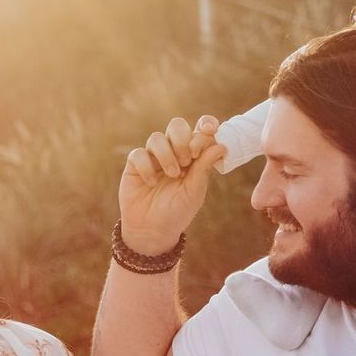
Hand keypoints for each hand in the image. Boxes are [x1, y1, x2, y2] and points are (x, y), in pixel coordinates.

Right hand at [119, 115, 226, 254]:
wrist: (153, 230)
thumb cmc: (178, 211)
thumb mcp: (195, 190)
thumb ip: (204, 166)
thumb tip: (221, 145)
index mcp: (192, 156)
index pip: (199, 130)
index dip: (205, 125)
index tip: (210, 130)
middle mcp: (173, 152)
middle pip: (176, 125)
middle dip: (183, 139)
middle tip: (186, 160)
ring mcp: (153, 157)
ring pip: (157, 137)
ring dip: (166, 155)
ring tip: (172, 175)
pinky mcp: (134, 165)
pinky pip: (139, 154)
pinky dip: (146, 167)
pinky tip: (151, 183)